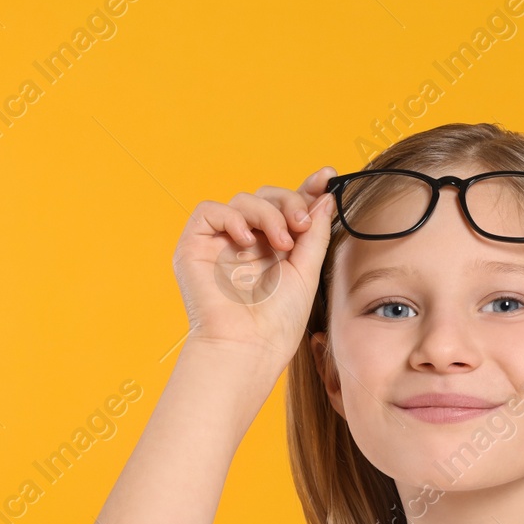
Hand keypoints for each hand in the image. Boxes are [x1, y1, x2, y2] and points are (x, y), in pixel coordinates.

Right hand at [172, 166, 338, 367]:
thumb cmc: (277, 321)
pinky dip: (232, 218)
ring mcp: (221, 243)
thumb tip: (325, 196)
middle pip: (267, 196)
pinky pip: (209, 210)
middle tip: (302, 225)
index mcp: (274, 248)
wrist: (249, 347)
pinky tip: (248, 241)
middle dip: (290, 201)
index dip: (307, 188)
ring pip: (243, 199)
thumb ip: (315, 232)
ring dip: (267, 214)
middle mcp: (248, 242)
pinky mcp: (195, 246)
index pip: (288, 207)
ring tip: (281, 243)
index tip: (328, 176)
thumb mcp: (307, 270)